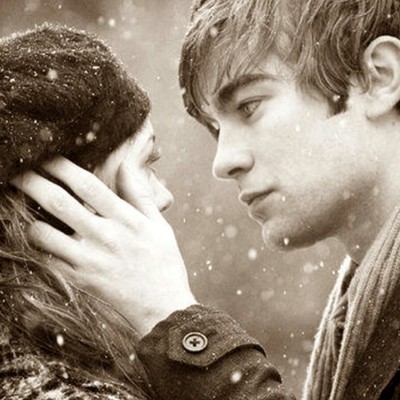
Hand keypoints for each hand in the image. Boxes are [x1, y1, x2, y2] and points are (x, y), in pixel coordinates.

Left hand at [11, 157, 196, 335]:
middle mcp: (105, 237)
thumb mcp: (160, 225)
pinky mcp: (80, 280)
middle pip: (58, 202)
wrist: (163, 307)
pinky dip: (34, 246)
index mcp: (126, 219)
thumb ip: (140, 194)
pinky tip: (33, 235)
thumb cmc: (164, 262)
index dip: (62, 167)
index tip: (48, 156)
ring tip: (19, 205)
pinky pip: (46, 261)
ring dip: (26, 216)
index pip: (87, 185)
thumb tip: (126, 163)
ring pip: (43, 233)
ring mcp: (89, 260)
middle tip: (18, 172)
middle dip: (32, 182)